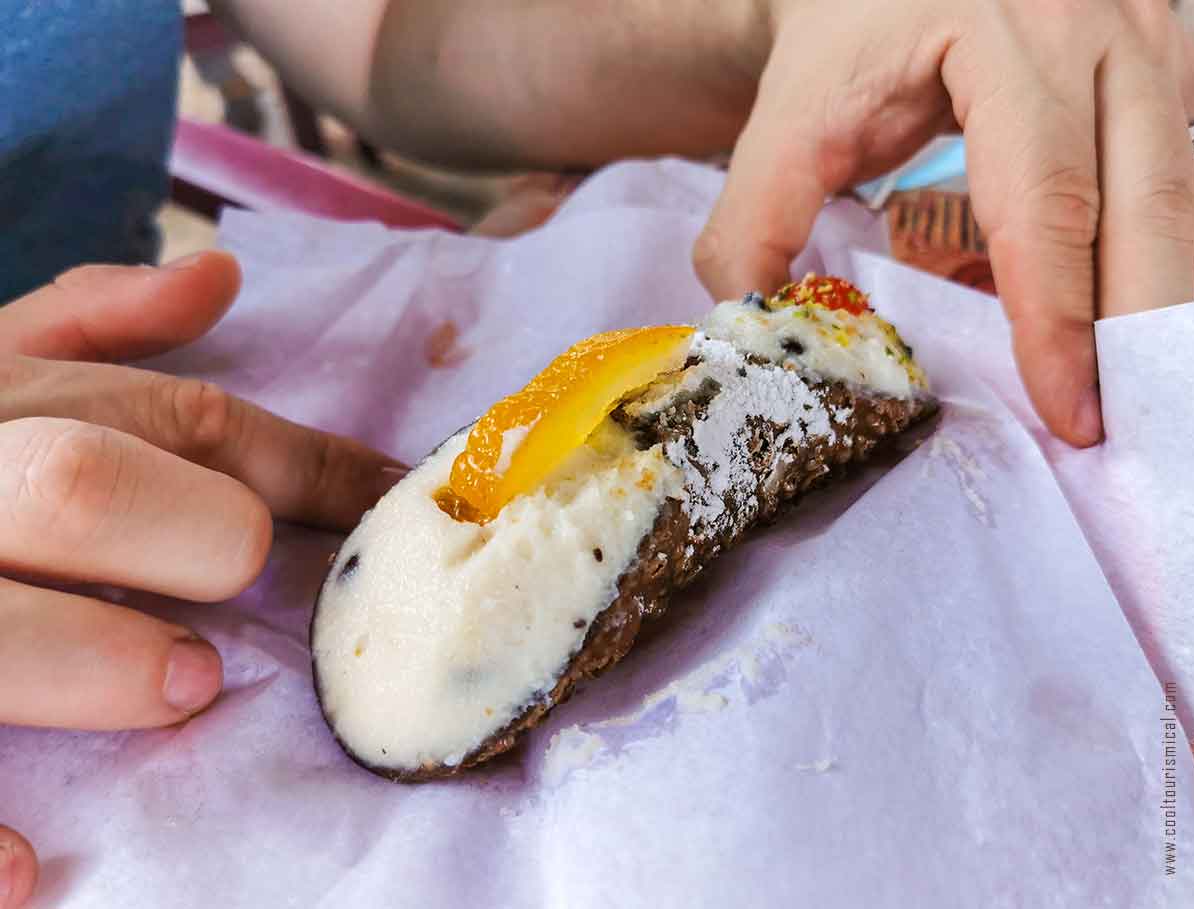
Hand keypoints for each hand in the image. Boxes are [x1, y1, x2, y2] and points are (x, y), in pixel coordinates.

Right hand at [0, 252, 402, 906]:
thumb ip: (88, 319)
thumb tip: (218, 272)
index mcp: (1, 407)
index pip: (186, 418)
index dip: (314, 470)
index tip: (393, 509)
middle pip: (83, 485)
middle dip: (191, 538)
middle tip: (236, 586)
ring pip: (1, 626)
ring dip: (104, 666)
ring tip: (176, 690)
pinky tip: (32, 869)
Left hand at [695, 0, 1193, 446]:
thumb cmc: (848, 28)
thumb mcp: (789, 112)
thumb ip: (757, 214)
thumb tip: (754, 320)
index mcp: (1011, 34)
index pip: (1045, 203)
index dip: (1058, 319)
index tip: (1067, 412)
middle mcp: (1104, 27)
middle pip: (1150, 202)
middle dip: (1137, 328)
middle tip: (1122, 428)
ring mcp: (1150, 41)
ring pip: (1180, 194)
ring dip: (1158, 300)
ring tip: (1130, 390)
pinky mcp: (1164, 65)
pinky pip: (1176, 177)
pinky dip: (1152, 257)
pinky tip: (1121, 320)